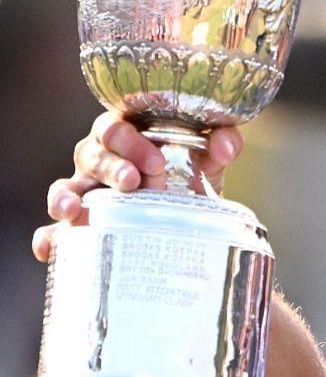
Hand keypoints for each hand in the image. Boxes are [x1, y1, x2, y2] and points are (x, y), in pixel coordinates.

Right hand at [34, 112, 243, 261]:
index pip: (115, 127)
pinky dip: (49, 237)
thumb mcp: (209, 156)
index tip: (156, 162)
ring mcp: (86, 190)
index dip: (131, 142)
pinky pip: (55, 228)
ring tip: (71, 211)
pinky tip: (49, 249)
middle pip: (91, 154)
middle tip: (132, 182)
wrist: (191, 211)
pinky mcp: (81, 223)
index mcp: (126, 135)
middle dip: (110, 167)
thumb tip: (225, 148)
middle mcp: (100, 159)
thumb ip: (222, 141)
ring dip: (64, 197)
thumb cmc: (190, 172)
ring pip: (65, 187)